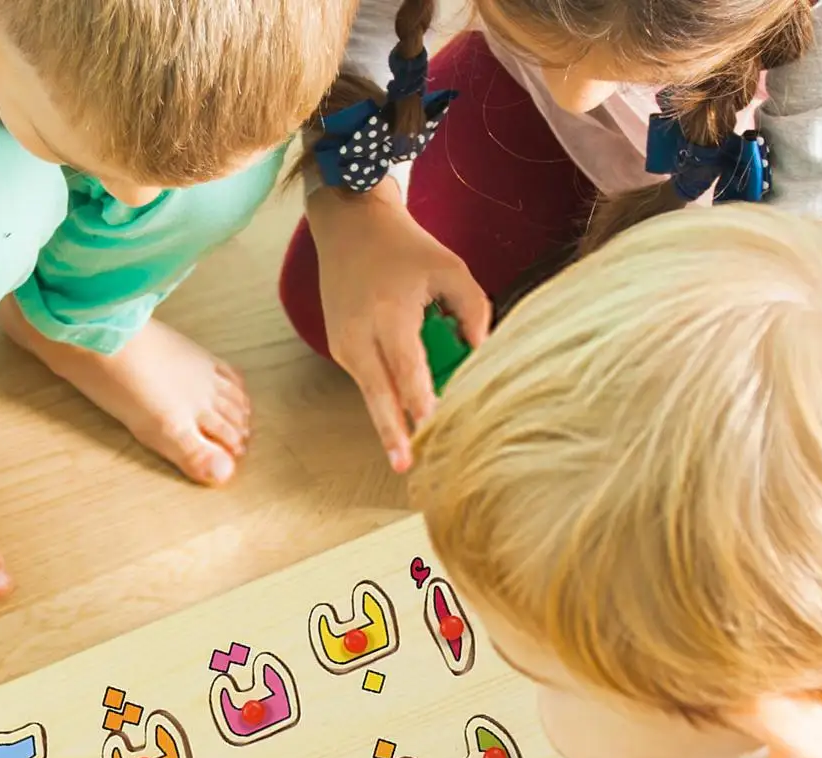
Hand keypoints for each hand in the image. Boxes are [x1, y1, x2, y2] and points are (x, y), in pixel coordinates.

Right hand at [307, 182, 490, 471]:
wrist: (349, 228)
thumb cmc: (405, 248)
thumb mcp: (450, 268)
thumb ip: (473, 310)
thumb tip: (481, 355)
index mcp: (388, 313)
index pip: (406, 368)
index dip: (420, 402)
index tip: (433, 428)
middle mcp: (359, 335)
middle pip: (378, 395)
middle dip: (393, 433)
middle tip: (405, 466)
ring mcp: (344, 346)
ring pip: (371, 395)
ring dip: (391, 422)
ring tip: (408, 453)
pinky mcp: (340, 351)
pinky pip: (368, 380)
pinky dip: (387, 395)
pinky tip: (407, 404)